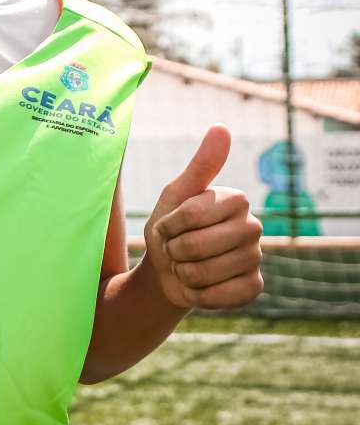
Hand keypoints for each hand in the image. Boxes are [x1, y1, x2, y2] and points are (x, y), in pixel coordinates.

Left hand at [143, 124, 263, 309]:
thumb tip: (221, 128)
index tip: (170, 224)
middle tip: (176, 249)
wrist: (168, 271)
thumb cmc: (171, 228)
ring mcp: (256, 258)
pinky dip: (197, 294)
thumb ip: (200, 165)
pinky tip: (199, 286)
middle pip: (196, 246)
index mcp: (236, 199)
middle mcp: (253, 227)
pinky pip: (217, 296)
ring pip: (203, 273)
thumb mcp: (175, 195)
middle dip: (173, 251)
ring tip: (186, 265)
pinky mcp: (253, 287)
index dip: (170, 224)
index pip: (192, 214)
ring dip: (182, 273)